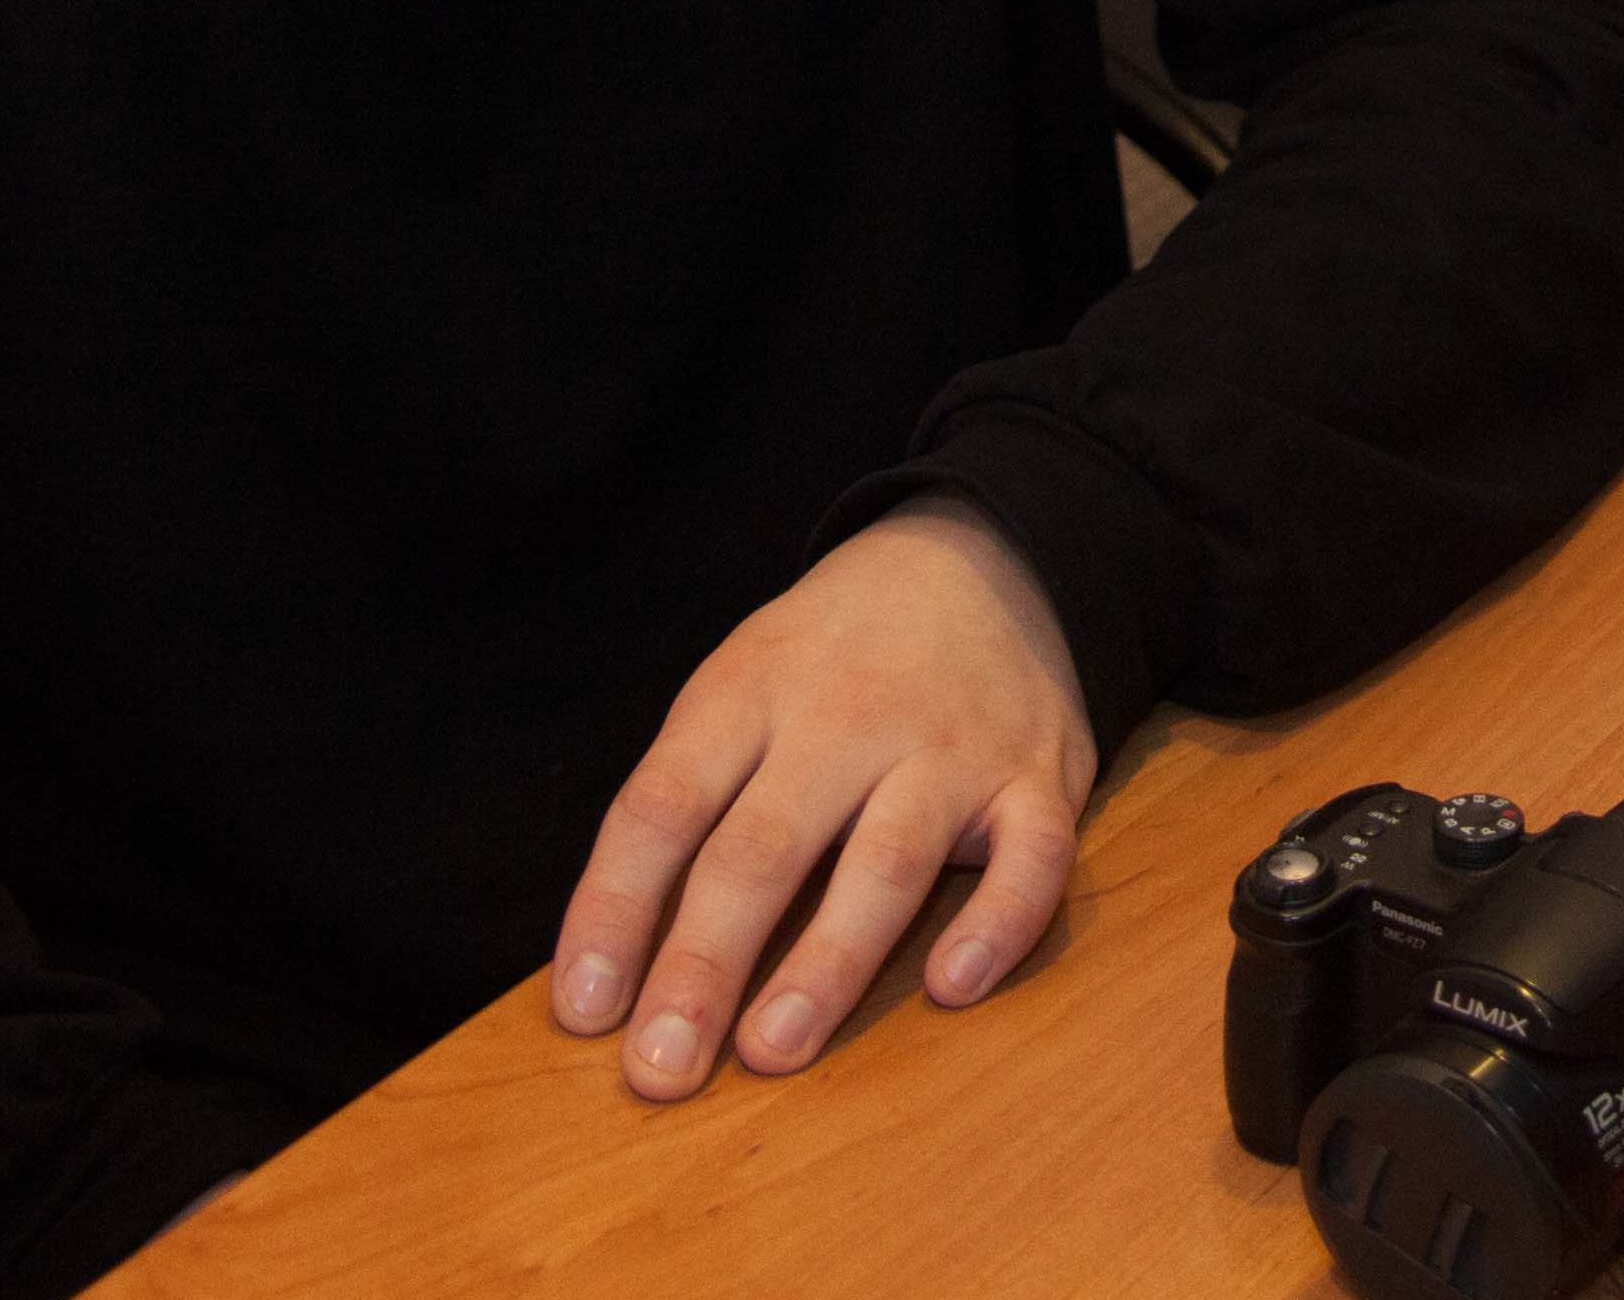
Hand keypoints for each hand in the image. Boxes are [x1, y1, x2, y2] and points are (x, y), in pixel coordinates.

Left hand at [547, 494, 1096, 1098]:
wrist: (985, 555)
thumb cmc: (831, 656)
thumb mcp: (739, 685)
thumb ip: (690, 798)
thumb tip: (614, 957)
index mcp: (750, 691)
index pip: (664, 805)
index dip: (615, 908)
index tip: (584, 1011)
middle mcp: (847, 716)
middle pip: (762, 847)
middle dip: (703, 964)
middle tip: (660, 1068)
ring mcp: (950, 747)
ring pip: (887, 859)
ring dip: (826, 963)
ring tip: (770, 1051)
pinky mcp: (1039, 779)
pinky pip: (1032, 858)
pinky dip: (998, 924)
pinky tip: (952, 987)